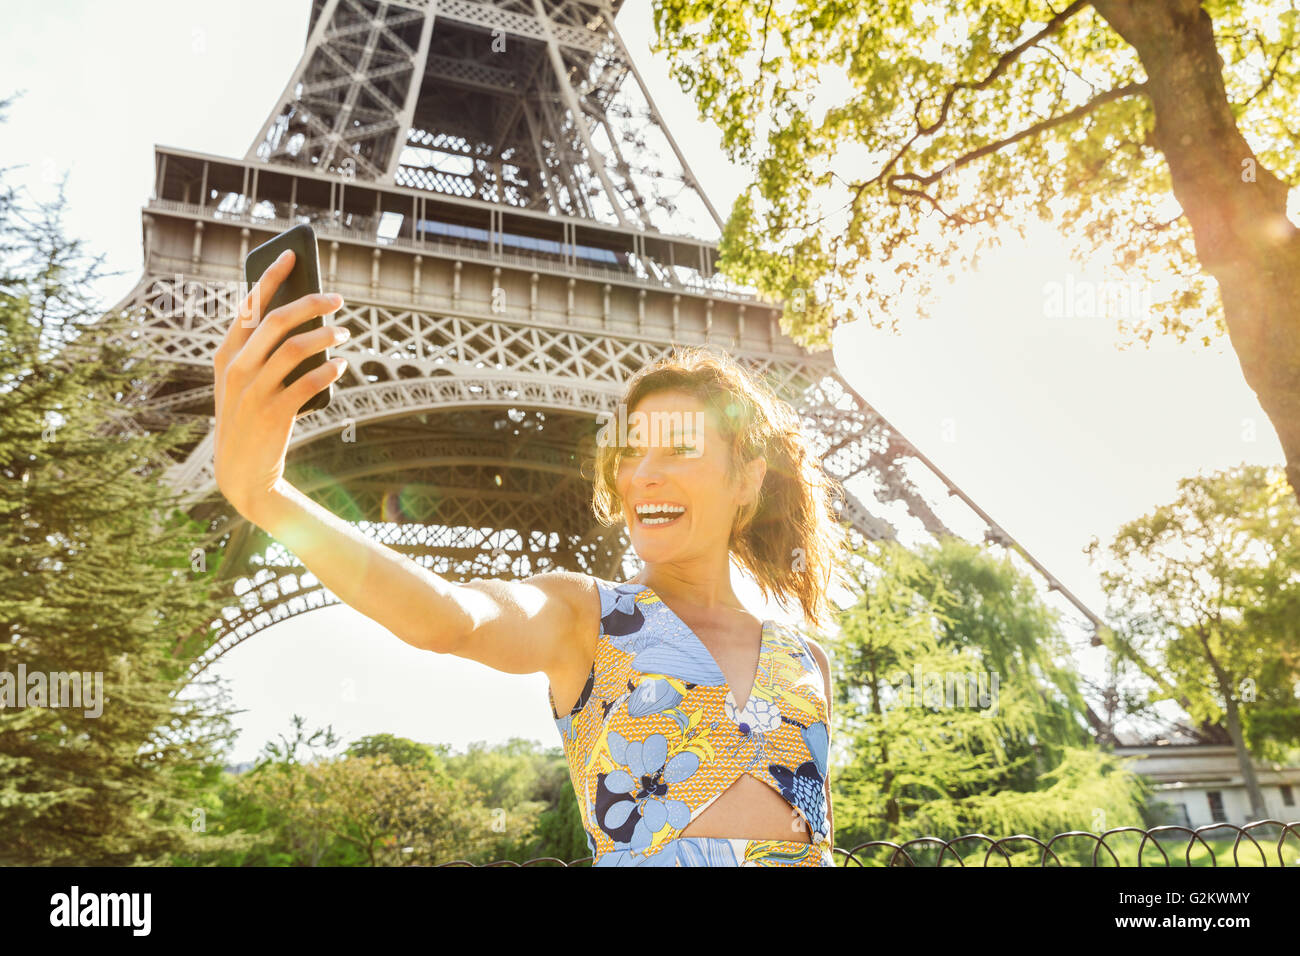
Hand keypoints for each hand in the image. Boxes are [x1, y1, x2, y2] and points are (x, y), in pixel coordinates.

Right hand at [212, 249, 348, 521]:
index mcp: (225, 356)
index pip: (249, 306)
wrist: (240, 474)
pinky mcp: (274, 414)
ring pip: (297, 347)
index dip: (271, 277)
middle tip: (337, 299)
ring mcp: (254, 391)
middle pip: (278, 320)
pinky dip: (329, 369)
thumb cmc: (249, 421)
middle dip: (311, 302)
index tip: (292, 255)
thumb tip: (306, 319)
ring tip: (344, 333)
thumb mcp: (245, 385)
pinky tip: (341, 365)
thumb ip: (264, 354)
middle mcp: (236, 369)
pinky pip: (310, 382)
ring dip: (326, 336)